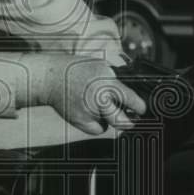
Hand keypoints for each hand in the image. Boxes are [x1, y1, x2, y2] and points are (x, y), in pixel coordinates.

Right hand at [27, 55, 146, 134]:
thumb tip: (134, 89)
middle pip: (122, 121)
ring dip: (112, 119)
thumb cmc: (77, 69)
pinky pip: (98, 129)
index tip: (142, 109)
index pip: (131, 99)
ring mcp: (88, 111)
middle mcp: (99, 98)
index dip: (140, 107)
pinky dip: (99, 124)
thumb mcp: (100, 65)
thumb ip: (116, 77)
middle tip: (132, 119)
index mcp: (107, 82)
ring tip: (105, 108)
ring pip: (110, 124)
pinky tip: (93, 113)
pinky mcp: (79, 121)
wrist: (51, 77)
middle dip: (130, 122)